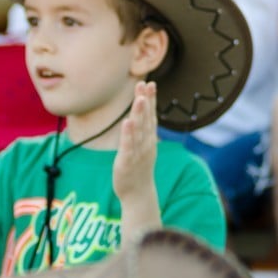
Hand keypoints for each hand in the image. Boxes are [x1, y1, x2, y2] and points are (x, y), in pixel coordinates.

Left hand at [113, 82, 158, 202]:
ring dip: (139, 114)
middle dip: (146, 101)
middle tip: (145, 84)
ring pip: (139, 130)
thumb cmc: (139, 169)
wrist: (138, 194)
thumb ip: (143, 130)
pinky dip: (128, 134)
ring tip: (139, 99)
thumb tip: (143, 113)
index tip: (150, 83)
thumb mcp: (143, 147)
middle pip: (146, 119)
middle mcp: (146, 143)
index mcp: (149, 139)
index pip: (151, 115)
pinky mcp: (126, 162)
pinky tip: (127, 122)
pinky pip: (128, 146)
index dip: (151, 100)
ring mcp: (138, 153)